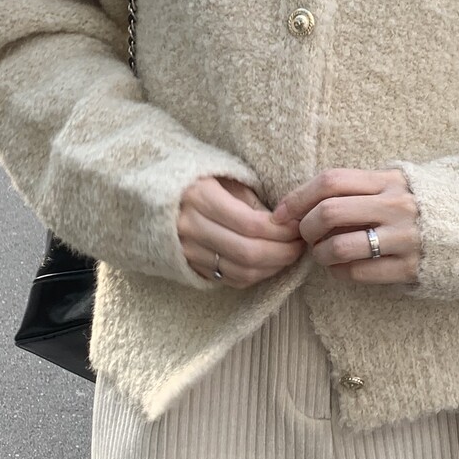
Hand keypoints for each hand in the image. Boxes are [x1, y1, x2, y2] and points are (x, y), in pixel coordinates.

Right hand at [178, 175, 305, 286]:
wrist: (157, 196)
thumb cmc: (201, 181)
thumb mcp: (226, 179)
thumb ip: (253, 201)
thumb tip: (286, 224)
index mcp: (200, 198)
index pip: (250, 224)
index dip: (281, 230)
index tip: (298, 226)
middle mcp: (190, 228)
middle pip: (248, 253)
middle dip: (282, 252)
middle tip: (301, 244)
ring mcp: (188, 251)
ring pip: (240, 271)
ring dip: (273, 267)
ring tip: (290, 254)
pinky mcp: (190, 266)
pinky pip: (229, 279)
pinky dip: (256, 275)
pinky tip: (270, 263)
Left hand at [272, 168, 420, 286]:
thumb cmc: (423, 207)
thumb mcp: (397, 185)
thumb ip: (360, 188)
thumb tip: (307, 201)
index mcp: (388, 180)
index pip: (331, 180)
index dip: (298, 197)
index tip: (282, 213)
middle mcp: (396, 205)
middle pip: (328, 212)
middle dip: (305, 228)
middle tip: (305, 236)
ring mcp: (404, 237)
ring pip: (339, 247)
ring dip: (320, 254)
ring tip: (323, 255)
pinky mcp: (410, 267)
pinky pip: (360, 272)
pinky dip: (340, 273)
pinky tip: (342, 269)